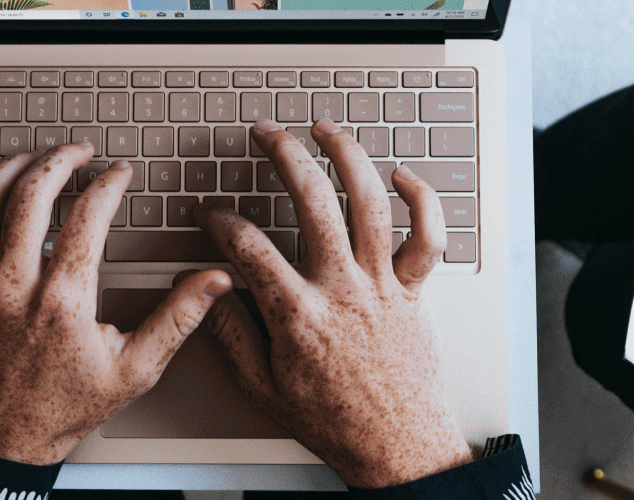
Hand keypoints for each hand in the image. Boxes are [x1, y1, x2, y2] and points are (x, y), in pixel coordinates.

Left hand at [0, 142, 232, 464]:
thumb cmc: (61, 410)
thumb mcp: (134, 371)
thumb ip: (177, 319)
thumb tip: (214, 282)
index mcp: (62, 303)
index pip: (86, 217)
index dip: (107, 185)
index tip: (118, 175)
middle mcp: (13, 287)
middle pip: (31, 195)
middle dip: (60, 161)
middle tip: (80, 152)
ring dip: (13, 168)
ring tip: (37, 158)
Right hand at [199, 119, 470, 488]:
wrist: (396, 447)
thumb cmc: (335, 422)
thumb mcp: (262, 388)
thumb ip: (230, 335)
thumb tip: (206, 294)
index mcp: (298, 315)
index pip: (247, 246)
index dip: (220, 221)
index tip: (210, 214)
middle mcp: (343, 290)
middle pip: (312, 201)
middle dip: (284, 156)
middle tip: (267, 134)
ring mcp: (383, 286)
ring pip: (370, 202)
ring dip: (347, 157)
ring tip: (326, 130)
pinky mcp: (415, 292)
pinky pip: (428, 236)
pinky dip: (421, 200)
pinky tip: (401, 177)